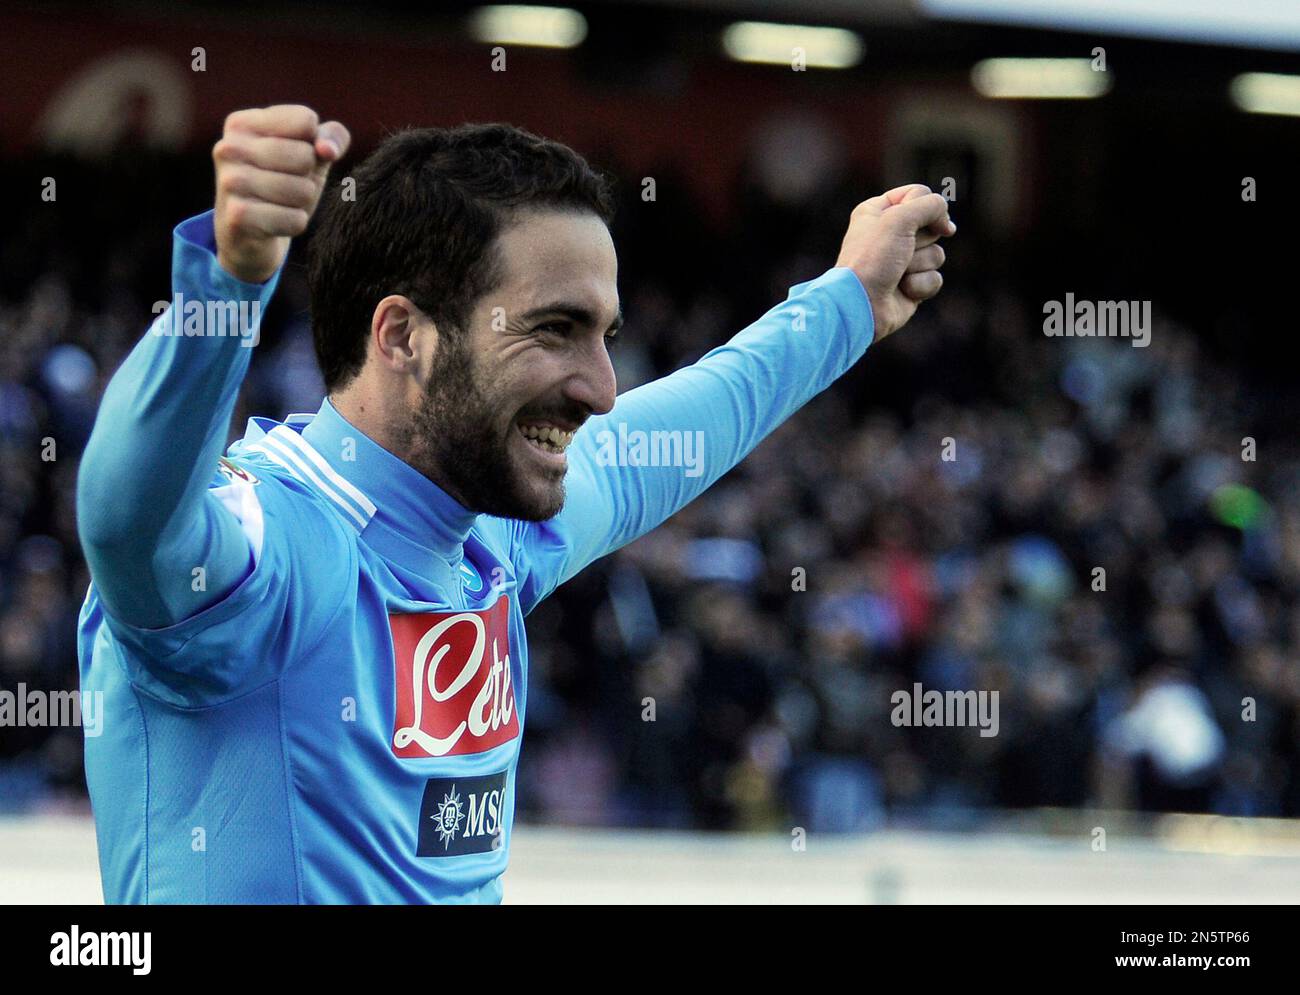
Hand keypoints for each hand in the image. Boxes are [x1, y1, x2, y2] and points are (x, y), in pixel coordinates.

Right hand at [212, 104, 350, 283]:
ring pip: (303, 191)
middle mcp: (228, 147)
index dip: (313, 146)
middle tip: (286, 186)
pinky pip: (296, 220)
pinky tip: (274, 224)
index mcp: (241, 124)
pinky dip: (294, 225)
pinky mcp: (237, 216)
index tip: (293, 157)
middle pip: (305, 156)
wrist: (247, 237)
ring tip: (279, 205)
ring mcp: (230, 182)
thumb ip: (331, 138)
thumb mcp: (310, 156)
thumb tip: (327, 150)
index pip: (305, 121)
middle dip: (307, 178)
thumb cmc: (282, 186)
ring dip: (302, 204)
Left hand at [834, 183, 954, 340]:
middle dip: (921, 239)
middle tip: (901, 250)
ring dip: (920, 263)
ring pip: (936, 253)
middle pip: (931, 225)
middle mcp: (889, 235)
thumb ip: (930, 205)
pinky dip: (921, 285)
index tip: (922, 218)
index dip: (925, 206)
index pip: (917, 194)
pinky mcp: (911, 285)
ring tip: (898, 273)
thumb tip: (947, 224)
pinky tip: (903, 290)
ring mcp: (902, 262)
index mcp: (878, 211)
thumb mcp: (899, 219)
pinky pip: (935, 278)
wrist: (861, 305)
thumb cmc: (873, 258)